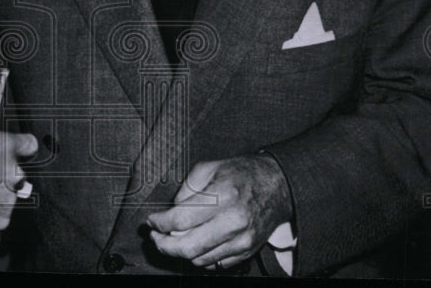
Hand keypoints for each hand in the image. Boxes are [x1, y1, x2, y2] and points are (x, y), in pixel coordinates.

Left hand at [146, 154, 292, 269]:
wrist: (278, 186)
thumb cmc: (243, 173)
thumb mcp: (210, 167)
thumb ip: (187, 188)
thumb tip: (172, 210)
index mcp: (222, 196)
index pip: (180, 220)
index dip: (160, 223)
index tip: (151, 222)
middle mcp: (233, 221)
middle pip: (187, 246)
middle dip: (164, 245)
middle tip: (155, 237)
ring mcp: (241, 239)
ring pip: (199, 258)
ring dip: (181, 252)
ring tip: (174, 239)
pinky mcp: (247, 251)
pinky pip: (215, 263)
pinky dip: (200, 257)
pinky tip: (196, 243)